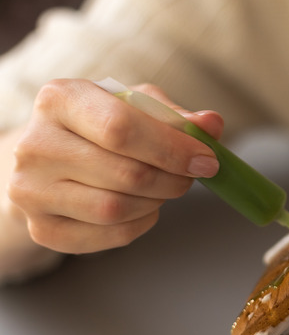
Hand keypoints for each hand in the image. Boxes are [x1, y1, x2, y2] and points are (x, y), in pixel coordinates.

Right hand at [7, 79, 223, 253]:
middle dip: (172, 179)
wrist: (56, 158)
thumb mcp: (139, 107)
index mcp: (59, 99)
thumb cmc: (104, 125)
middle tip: (190, 176)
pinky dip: (141, 223)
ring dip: (157, 201)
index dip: (172, 149)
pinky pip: (110, 235)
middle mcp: (34, 144)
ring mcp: (31, 190)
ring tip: (164, 188)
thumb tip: (211, 124)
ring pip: (116, 208)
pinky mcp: (43, 229)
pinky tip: (144, 207)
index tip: (207, 160)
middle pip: (126, 173)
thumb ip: (177, 116)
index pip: (121, 129)